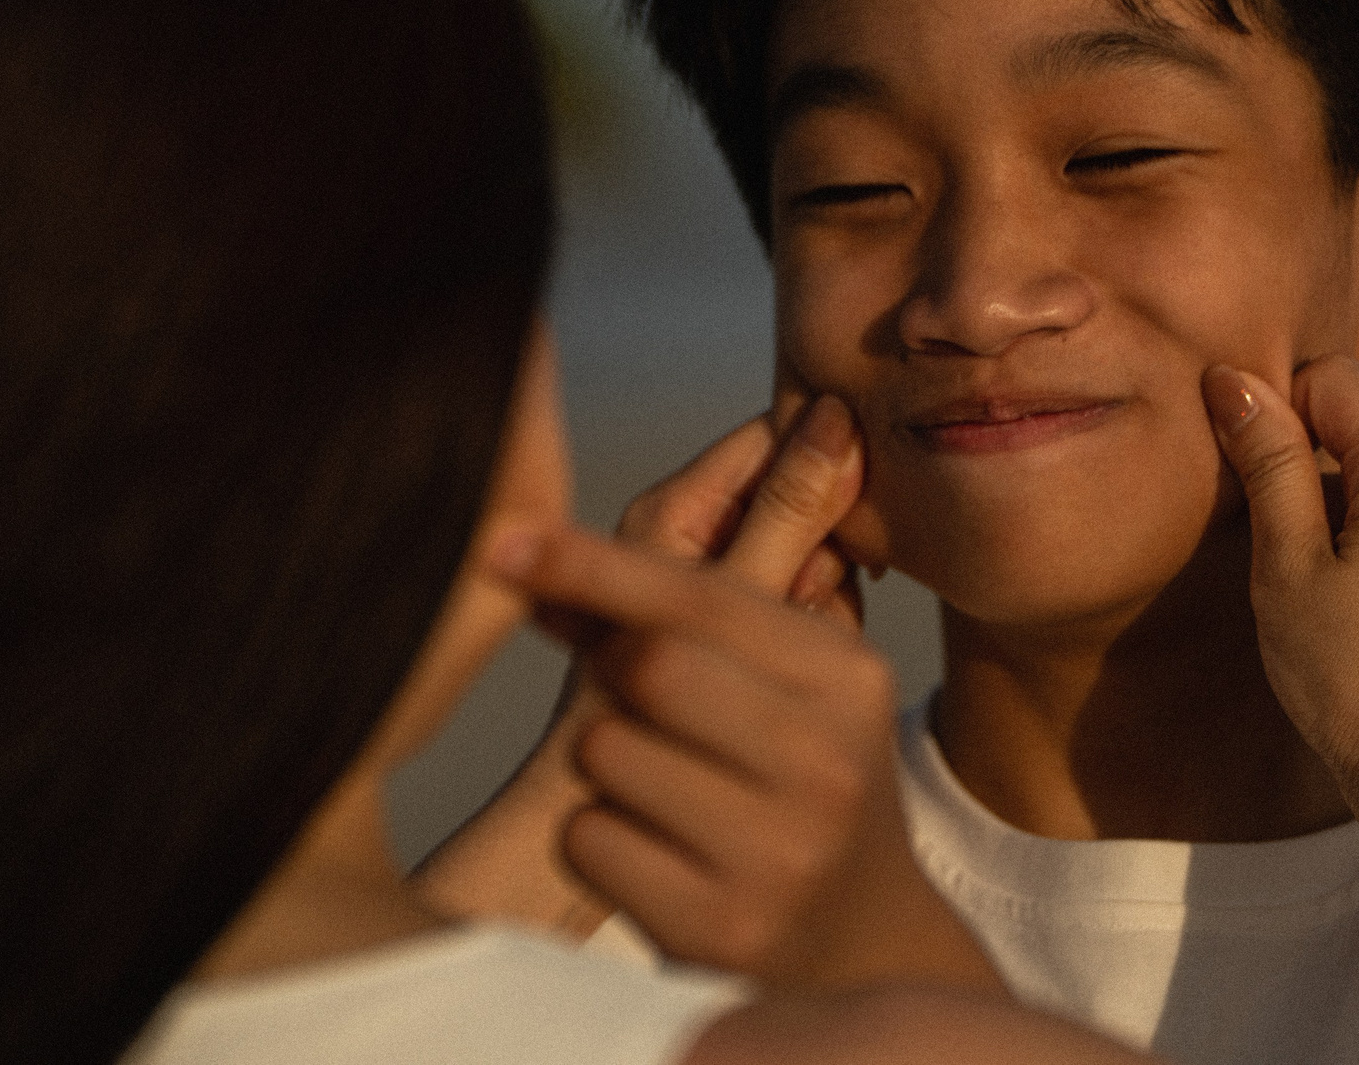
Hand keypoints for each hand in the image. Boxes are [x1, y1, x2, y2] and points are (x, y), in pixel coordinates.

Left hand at [410, 397, 869, 933]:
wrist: (855, 939)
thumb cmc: (799, 773)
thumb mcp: (805, 669)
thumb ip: (767, 553)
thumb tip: (805, 419)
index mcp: (844, 677)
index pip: (697, 598)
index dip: (592, 562)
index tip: (502, 540)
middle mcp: (825, 760)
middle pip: (648, 668)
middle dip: (615, 676)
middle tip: (637, 700)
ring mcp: (778, 851)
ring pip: (608, 754)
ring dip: (606, 763)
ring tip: (663, 788)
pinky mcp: (720, 928)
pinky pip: (592, 839)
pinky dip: (600, 837)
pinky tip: (656, 854)